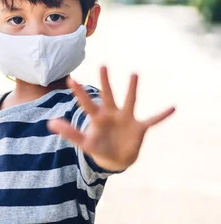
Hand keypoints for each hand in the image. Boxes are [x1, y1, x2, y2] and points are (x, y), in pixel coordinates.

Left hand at [47, 66, 175, 171]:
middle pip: (107, 95)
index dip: (79, 93)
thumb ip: (69, 133)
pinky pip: (153, 120)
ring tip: (134, 74)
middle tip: (102, 65)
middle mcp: (112, 113)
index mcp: (97, 117)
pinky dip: (162, 115)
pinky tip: (173, 107)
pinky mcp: (139, 128)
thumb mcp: (84, 142)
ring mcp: (126, 119)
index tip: (70, 80)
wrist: (115, 159)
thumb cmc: (98, 146)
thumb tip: (50, 123)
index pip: (86, 103)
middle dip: (105, 82)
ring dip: (131, 89)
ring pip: (129, 101)